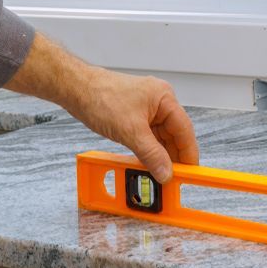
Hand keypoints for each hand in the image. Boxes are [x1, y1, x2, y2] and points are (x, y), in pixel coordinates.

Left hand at [68, 68, 197, 182]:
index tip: (190, 172)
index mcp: (164, 98)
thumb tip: (166, 172)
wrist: (76, 89)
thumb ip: (151, 154)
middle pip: (174, 136)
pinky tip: (147, 164)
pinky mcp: (135, 117)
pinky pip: (148, 138)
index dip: (188, 153)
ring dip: (159, 156)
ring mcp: (146, 110)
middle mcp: (159, 103)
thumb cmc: (100, 96)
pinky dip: (148, 152)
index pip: (184, 130)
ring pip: (160, 139)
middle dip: (173, 157)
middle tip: (172, 177)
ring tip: (158, 174)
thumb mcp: (130, 131)